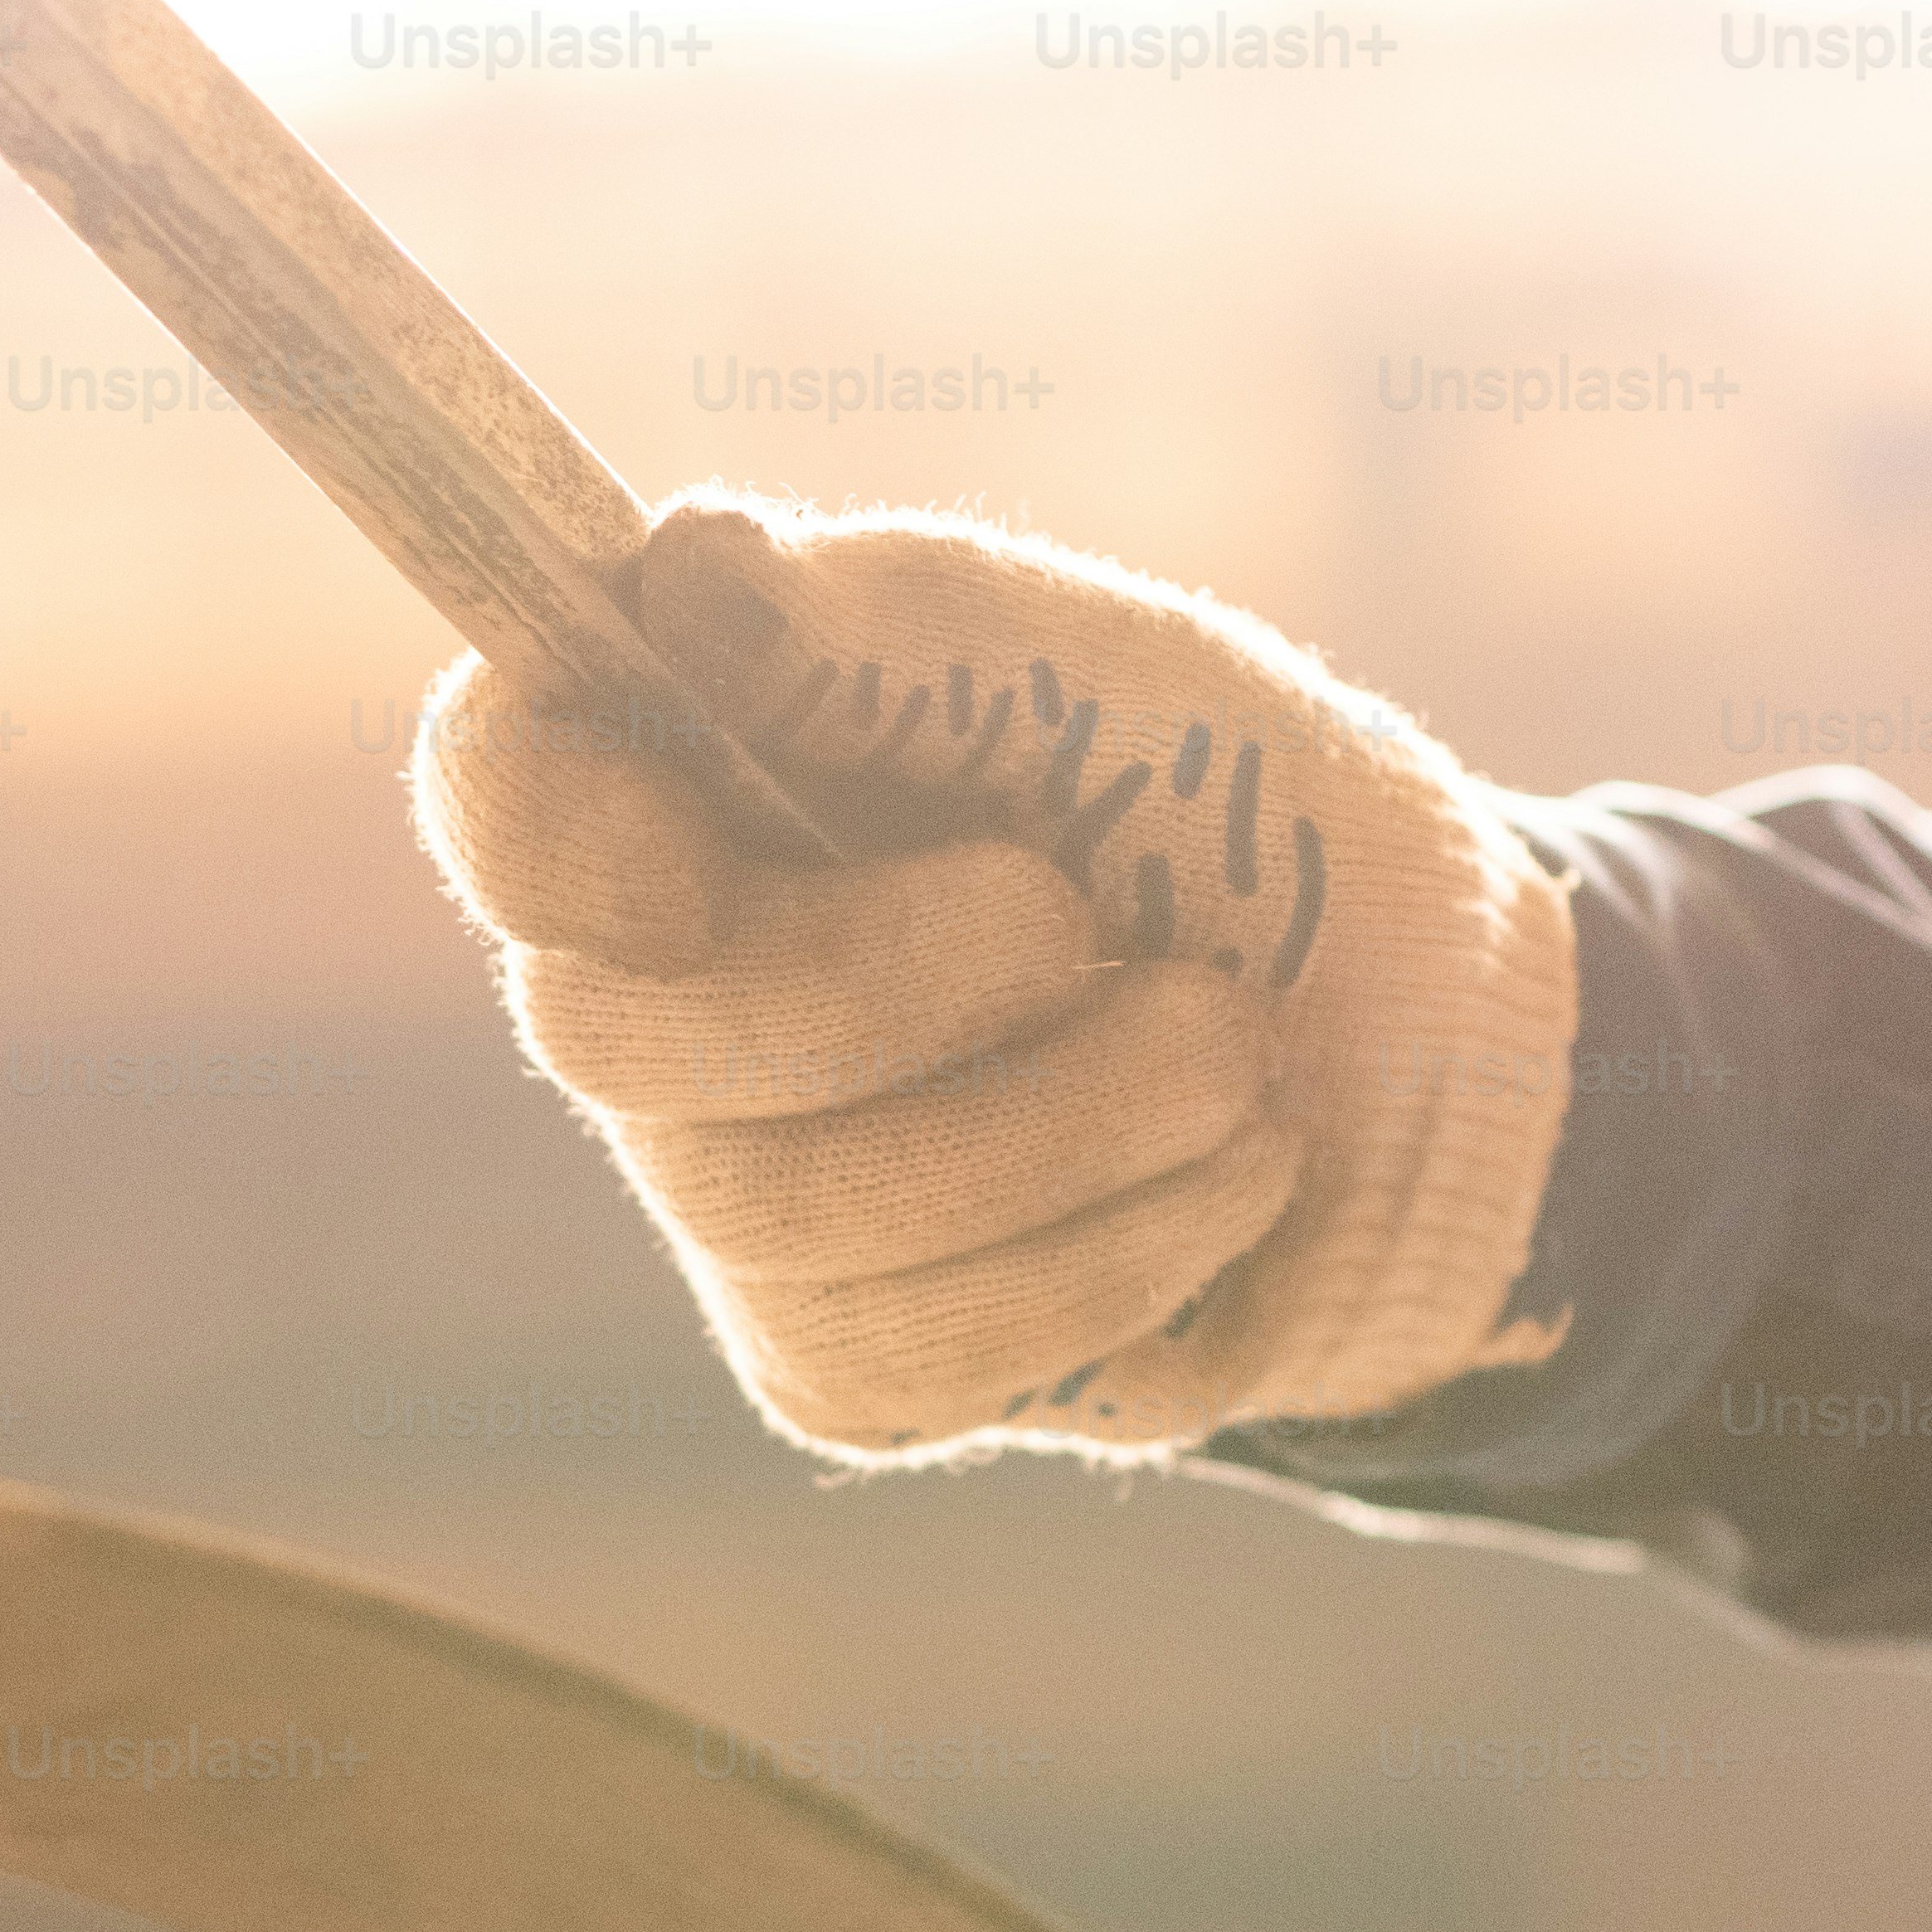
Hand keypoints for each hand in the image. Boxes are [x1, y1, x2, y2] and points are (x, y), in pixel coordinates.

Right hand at [410, 490, 1581, 1457]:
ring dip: (1066, 1122)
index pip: (494, 795)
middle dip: (889, 986)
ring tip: (1231, 1051)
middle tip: (1084, 920)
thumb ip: (906, 624)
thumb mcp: (1117, 678)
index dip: (551, 835)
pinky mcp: (840, 1362)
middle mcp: (658, 1000)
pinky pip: (914, 1348)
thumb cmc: (1249, 825)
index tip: (697, 858)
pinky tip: (1222, 1180)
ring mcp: (729, 1201)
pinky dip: (1115, 1250)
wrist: (1437, 1066)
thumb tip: (687, 569)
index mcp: (690, 780)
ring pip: (785, 1210)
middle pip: (615, 1036)